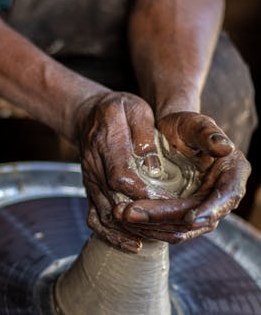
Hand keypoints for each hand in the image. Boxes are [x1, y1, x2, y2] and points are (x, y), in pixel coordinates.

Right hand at [76, 92, 170, 252]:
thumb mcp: (134, 109)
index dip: (145, 195)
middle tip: (176, 229)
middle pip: (115, 202)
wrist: (87, 115)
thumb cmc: (116, 110)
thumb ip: (144, 133)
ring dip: (133, 232)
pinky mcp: (90, 191)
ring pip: (106, 216)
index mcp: (104, 143)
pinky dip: (112, 236)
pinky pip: (95, 219)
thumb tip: (153, 165)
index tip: (171, 204)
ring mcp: (89, 182)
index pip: (121, 177)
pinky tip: (133, 245)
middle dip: (146, 220)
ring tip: (163, 239)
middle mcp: (93, 167)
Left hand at [114, 112, 250, 242]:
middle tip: (130, 213)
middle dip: (162, 218)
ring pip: (178, 229)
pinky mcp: (178, 215)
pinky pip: (164, 228)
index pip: (226, 198)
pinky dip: (145, 226)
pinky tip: (123, 218)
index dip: (209, 210)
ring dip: (149, 226)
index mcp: (232, 176)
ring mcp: (198, 210)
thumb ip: (208, 133)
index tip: (190, 218)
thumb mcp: (195, 124)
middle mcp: (218, 198)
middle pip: (194, 219)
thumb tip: (224, 147)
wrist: (169, 133)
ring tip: (120, 214)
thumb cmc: (185, 126)